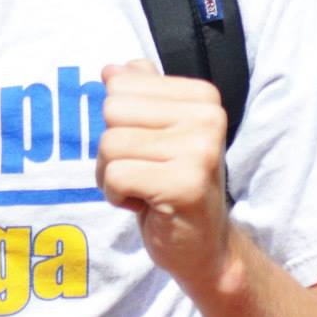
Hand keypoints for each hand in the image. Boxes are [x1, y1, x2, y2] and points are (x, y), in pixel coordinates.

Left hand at [97, 60, 234, 291]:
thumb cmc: (174, 185)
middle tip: (143, 173)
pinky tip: (146, 205)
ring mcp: (200, 149)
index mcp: (202, 96)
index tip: (149, 150)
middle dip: (112, 148)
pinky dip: (117, 196)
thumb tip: (111, 70)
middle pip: (112, 111)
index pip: (120, 86)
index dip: (120, 123)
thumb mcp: (158, 134)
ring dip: (112, 175)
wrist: (206, 247)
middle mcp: (207, 116)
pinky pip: (115, 176)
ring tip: (144, 190)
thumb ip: (140, 96)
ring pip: (109, 144)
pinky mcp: (185, 183)